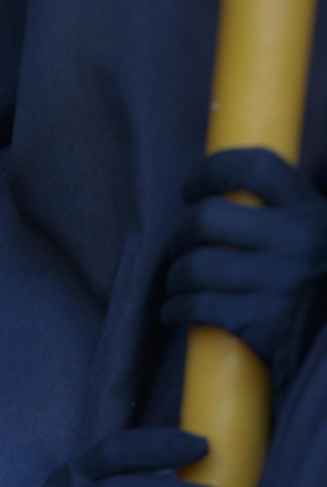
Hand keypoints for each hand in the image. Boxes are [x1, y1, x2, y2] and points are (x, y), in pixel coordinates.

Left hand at [162, 147, 326, 390]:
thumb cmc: (317, 280)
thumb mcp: (316, 231)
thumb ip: (285, 207)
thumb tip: (234, 183)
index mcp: (309, 209)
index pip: (255, 167)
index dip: (211, 171)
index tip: (191, 189)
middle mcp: (297, 238)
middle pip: (206, 218)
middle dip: (180, 234)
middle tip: (180, 248)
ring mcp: (279, 279)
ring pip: (194, 266)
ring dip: (175, 277)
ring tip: (178, 283)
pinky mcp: (262, 319)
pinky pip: (195, 306)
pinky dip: (174, 309)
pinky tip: (174, 311)